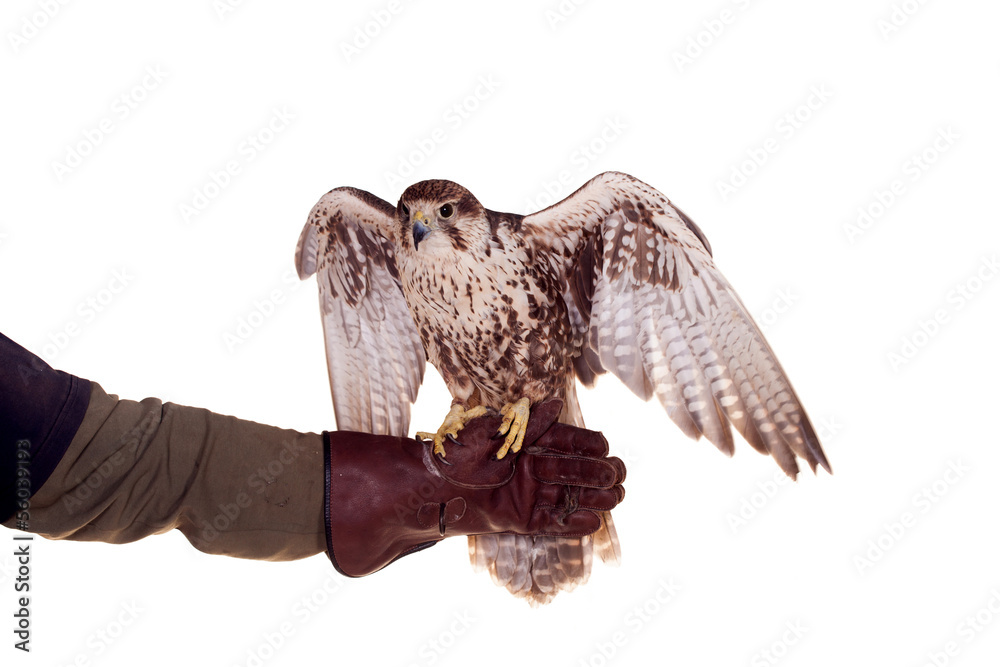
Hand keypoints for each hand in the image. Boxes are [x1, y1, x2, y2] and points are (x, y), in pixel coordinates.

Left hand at [323, 400, 625, 575]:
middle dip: (596, 471)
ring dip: (592, 496)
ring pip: (567, 495)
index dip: (585, 443)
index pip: (562, 438)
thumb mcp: (483, 433)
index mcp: (521, 439)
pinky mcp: (515, 518)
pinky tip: (593, 522)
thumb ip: (520, 423)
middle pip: (571, 467)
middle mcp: (527, 465)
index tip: (605, 446)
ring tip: (616, 498)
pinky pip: (550, 522)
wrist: (416, 492)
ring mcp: (523, 492)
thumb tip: (554, 403)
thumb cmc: (446, 455)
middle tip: (618, 475)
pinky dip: (571, 523)